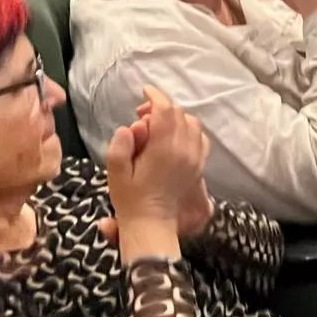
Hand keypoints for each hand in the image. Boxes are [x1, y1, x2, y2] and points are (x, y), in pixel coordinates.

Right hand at [101, 87, 208, 262]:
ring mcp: (195, 158)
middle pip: (179, 113)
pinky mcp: (199, 165)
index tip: (144, 92)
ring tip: (156, 126)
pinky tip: (174, 136)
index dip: (155, 96)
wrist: (152, 223)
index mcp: (164, 149)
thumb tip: (131, 127)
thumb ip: (121, 145)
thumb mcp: (115, 171)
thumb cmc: (130, 199)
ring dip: (175, 117)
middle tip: (142, 115)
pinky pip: (200, 137)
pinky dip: (188, 130)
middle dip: (160, 107)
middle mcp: (185, 150)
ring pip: (192, 123)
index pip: (166, 111)